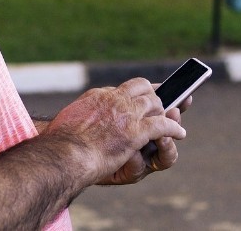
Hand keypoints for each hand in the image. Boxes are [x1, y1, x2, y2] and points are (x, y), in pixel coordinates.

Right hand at [43, 78, 185, 185]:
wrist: (64, 153)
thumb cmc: (60, 142)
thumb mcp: (70, 118)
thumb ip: (83, 113)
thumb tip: (85, 115)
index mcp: (99, 96)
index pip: (123, 88)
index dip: (135, 92)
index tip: (139, 96)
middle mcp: (116, 100)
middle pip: (144, 90)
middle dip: (154, 97)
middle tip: (160, 106)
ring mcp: (128, 115)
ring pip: (156, 104)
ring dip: (165, 111)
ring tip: (171, 118)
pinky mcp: (136, 132)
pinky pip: (162, 125)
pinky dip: (174, 128)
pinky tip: (180, 133)